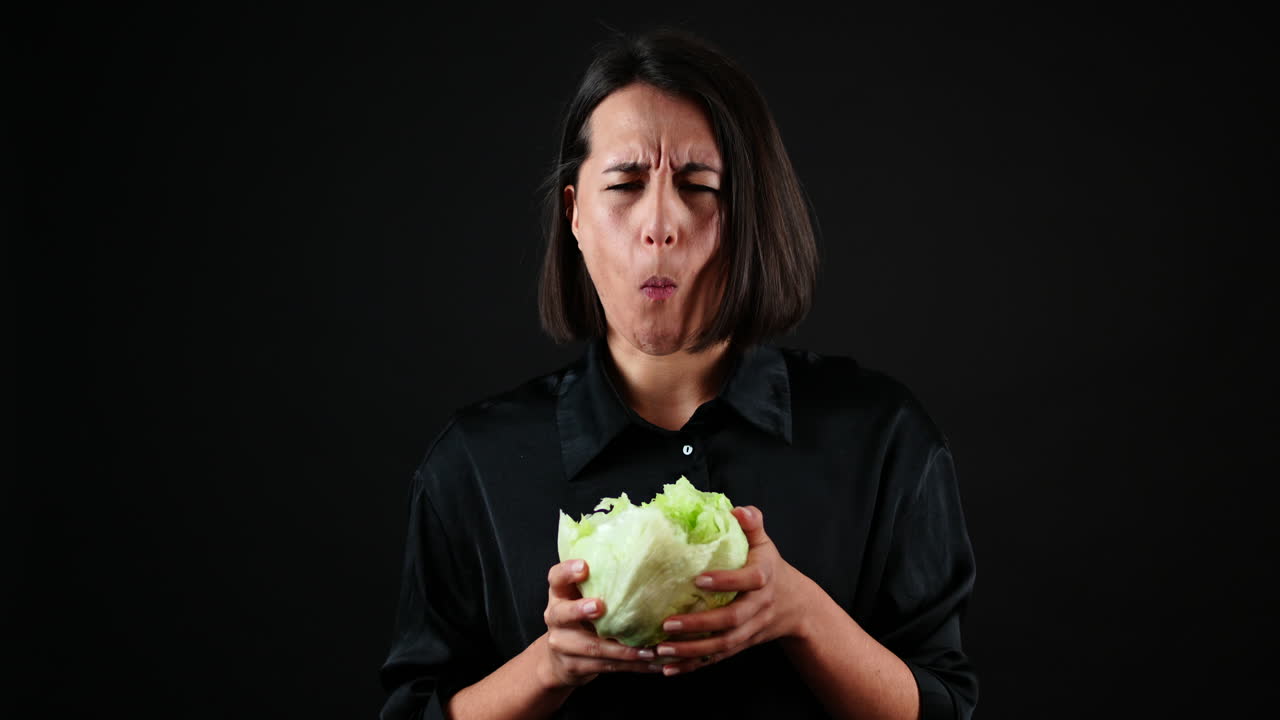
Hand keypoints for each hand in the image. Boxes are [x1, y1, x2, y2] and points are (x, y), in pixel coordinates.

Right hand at [536, 559, 661, 688]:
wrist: (558, 660)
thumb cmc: (580, 619)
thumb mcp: (580, 597)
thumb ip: (599, 584)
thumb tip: (644, 563)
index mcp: (559, 595)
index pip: (557, 578)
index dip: (568, 571)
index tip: (584, 566)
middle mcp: (556, 618)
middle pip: (563, 614)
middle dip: (581, 610)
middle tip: (600, 606)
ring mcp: (562, 644)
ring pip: (591, 647)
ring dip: (622, 649)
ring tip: (648, 650)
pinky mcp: (574, 666)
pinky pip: (605, 666)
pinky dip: (630, 665)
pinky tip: (651, 663)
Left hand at [652, 505, 815, 675]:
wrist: (797, 606)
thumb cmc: (771, 567)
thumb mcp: (766, 543)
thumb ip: (753, 524)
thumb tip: (737, 509)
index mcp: (764, 578)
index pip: (748, 581)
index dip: (726, 581)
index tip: (698, 579)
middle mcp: (758, 607)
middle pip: (731, 621)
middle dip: (700, 625)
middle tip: (668, 624)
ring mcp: (750, 630)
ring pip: (722, 645)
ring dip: (691, 651)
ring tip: (661, 650)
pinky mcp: (740, 645)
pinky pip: (717, 658)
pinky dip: (693, 666)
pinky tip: (668, 670)